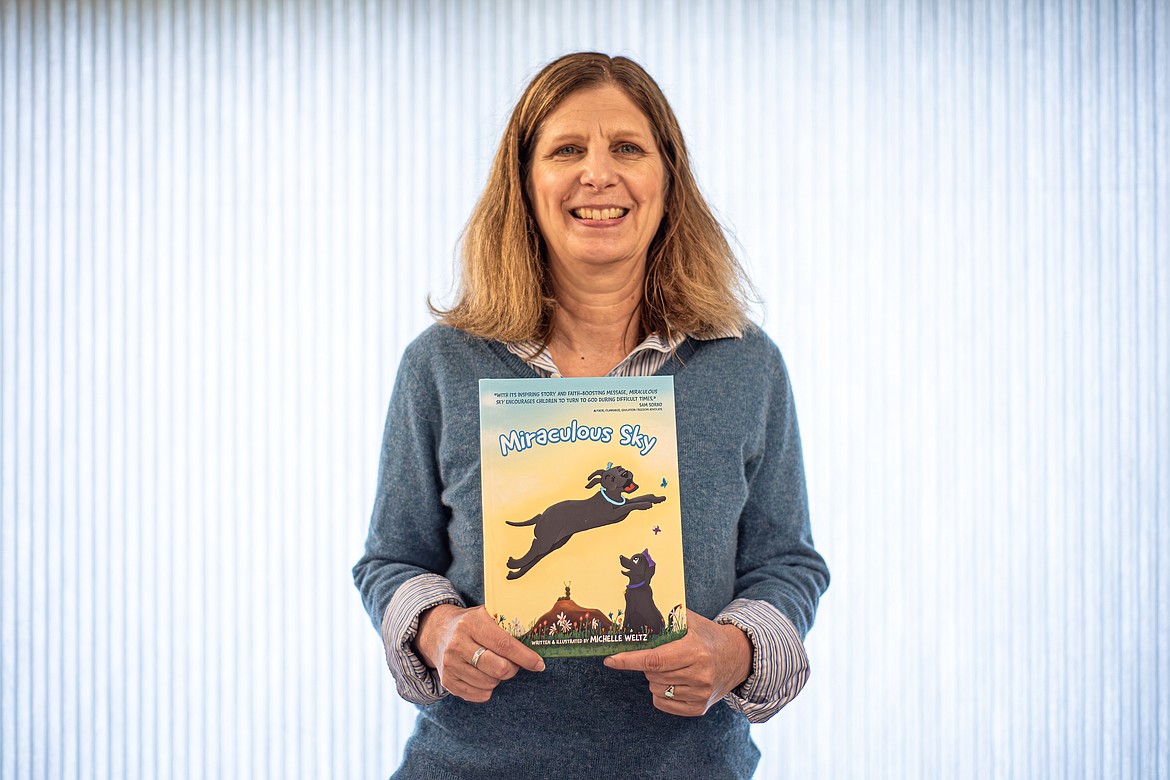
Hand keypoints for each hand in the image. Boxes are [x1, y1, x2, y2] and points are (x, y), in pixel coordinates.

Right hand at [414, 604, 544, 702]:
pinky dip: (487, 689)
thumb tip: (536, 638)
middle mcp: (458, 644)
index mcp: (472, 623)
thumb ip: (506, 623)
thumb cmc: (470, 623)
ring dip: (499, 678)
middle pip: (498, 668)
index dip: (525, 657)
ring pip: (490, 683)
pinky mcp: (447, 680)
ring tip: (494, 666)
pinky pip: (478, 695)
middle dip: (513, 669)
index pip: (504, 644)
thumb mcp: (485, 614)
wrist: (436, 631)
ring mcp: (451, 664)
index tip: (539, 664)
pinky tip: (484, 675)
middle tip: (514, 664)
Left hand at [603, 609, 751, 716]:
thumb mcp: (692, 621)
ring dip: (654, 678)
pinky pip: (663, 703)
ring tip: (671, 667)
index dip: (629, 660)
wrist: (738, 658)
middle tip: (659, 654)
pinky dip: (660, 692)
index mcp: (695, 651)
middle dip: (646, 665)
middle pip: (653, 675)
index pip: (654, 659)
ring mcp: (700, 694)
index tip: (610, 659)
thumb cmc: (709, 637)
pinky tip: (672, 681)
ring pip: (656, 689)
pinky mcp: (699, 708)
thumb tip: (636, 612)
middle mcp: (699, 675)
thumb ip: (667, 616)